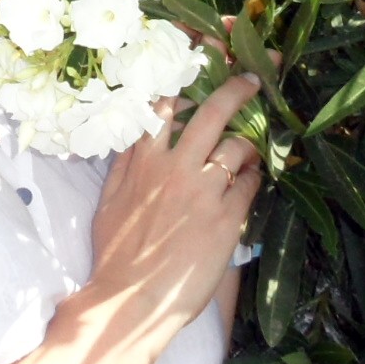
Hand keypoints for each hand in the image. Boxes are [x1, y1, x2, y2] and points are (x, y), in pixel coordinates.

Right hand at [77, 74, 261, 349]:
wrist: (130, 302)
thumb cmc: (116, 256)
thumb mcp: (109, 201)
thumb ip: (125, 165)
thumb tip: (137, 137)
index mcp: (140, 160)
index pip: (164, 102)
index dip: (187, 78)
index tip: (204, 61)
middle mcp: (172, 168)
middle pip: (212, 110)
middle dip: (238, 86)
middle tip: (254, 76)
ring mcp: (201, 191)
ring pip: (238, 146)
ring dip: (250, 142)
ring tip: (254, 148)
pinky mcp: (225, 219)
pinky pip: (249, 184)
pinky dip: (254, 177)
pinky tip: (252, 180)